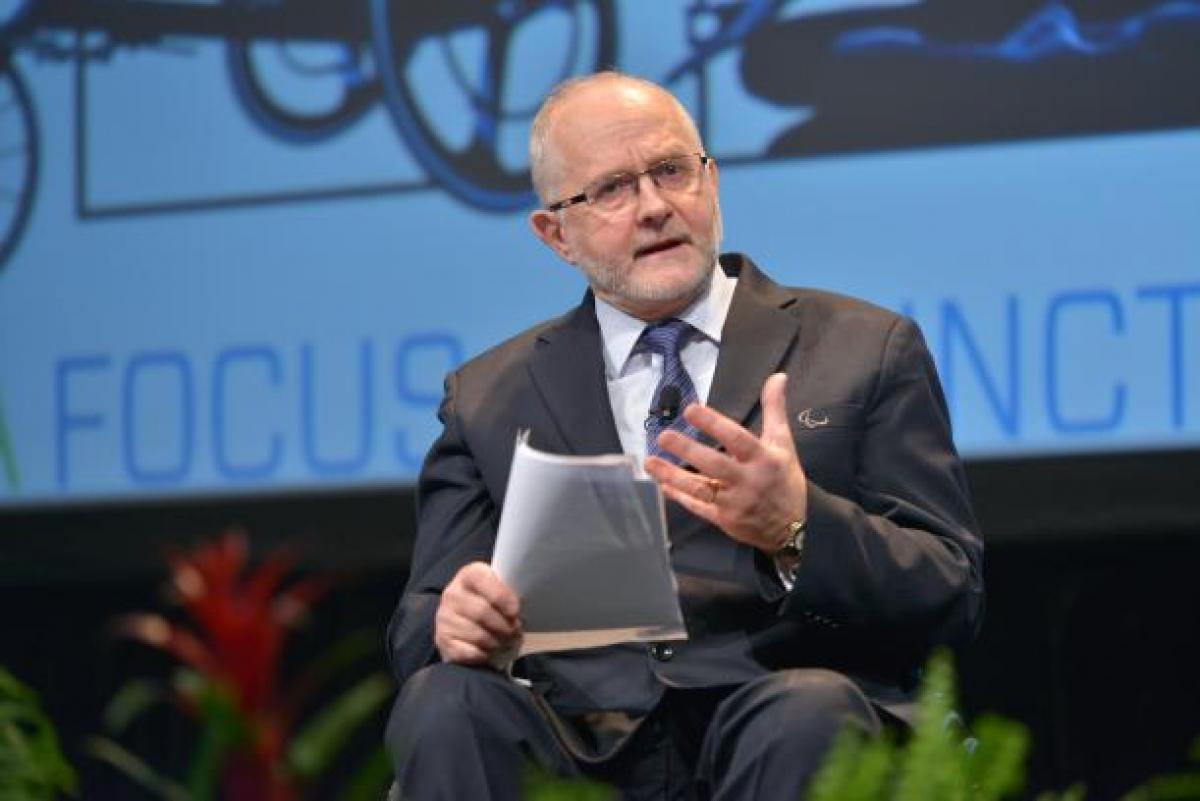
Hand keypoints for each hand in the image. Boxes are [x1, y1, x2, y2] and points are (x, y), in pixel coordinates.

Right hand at [434, 562, 521, 667]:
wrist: (468, 623)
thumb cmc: (492, 605)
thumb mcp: (500, 591)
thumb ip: (508, 594)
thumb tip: (515, 613)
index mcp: (469, 575)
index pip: (483, 580)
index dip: (503, 597)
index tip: (515, 611)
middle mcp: (452, 593)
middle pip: (482, 612)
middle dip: (505, 626)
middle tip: (515, 632)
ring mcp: (444, 617)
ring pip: (478, 635)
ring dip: (497, 643)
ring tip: (505, 642)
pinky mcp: (442, 640)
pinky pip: (469, 653)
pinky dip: (484, 655)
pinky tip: (489, 651)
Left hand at [644, 372, 806, 552]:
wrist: (792, 527)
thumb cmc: (784, 479)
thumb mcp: (783, 443)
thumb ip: (775, 410)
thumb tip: (777, 377)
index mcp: (762, 459)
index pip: (736, 439)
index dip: (714, 424)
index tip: (690, 410)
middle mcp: (747, 480)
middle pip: (714, 464)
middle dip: (687, 450)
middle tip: (663, 436)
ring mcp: (734, 502)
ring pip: (700, 488)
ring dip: (673, 476)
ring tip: (650, 462)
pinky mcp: (724, 519)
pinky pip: (698, 507)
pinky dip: (679, 497)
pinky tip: (662, 485)